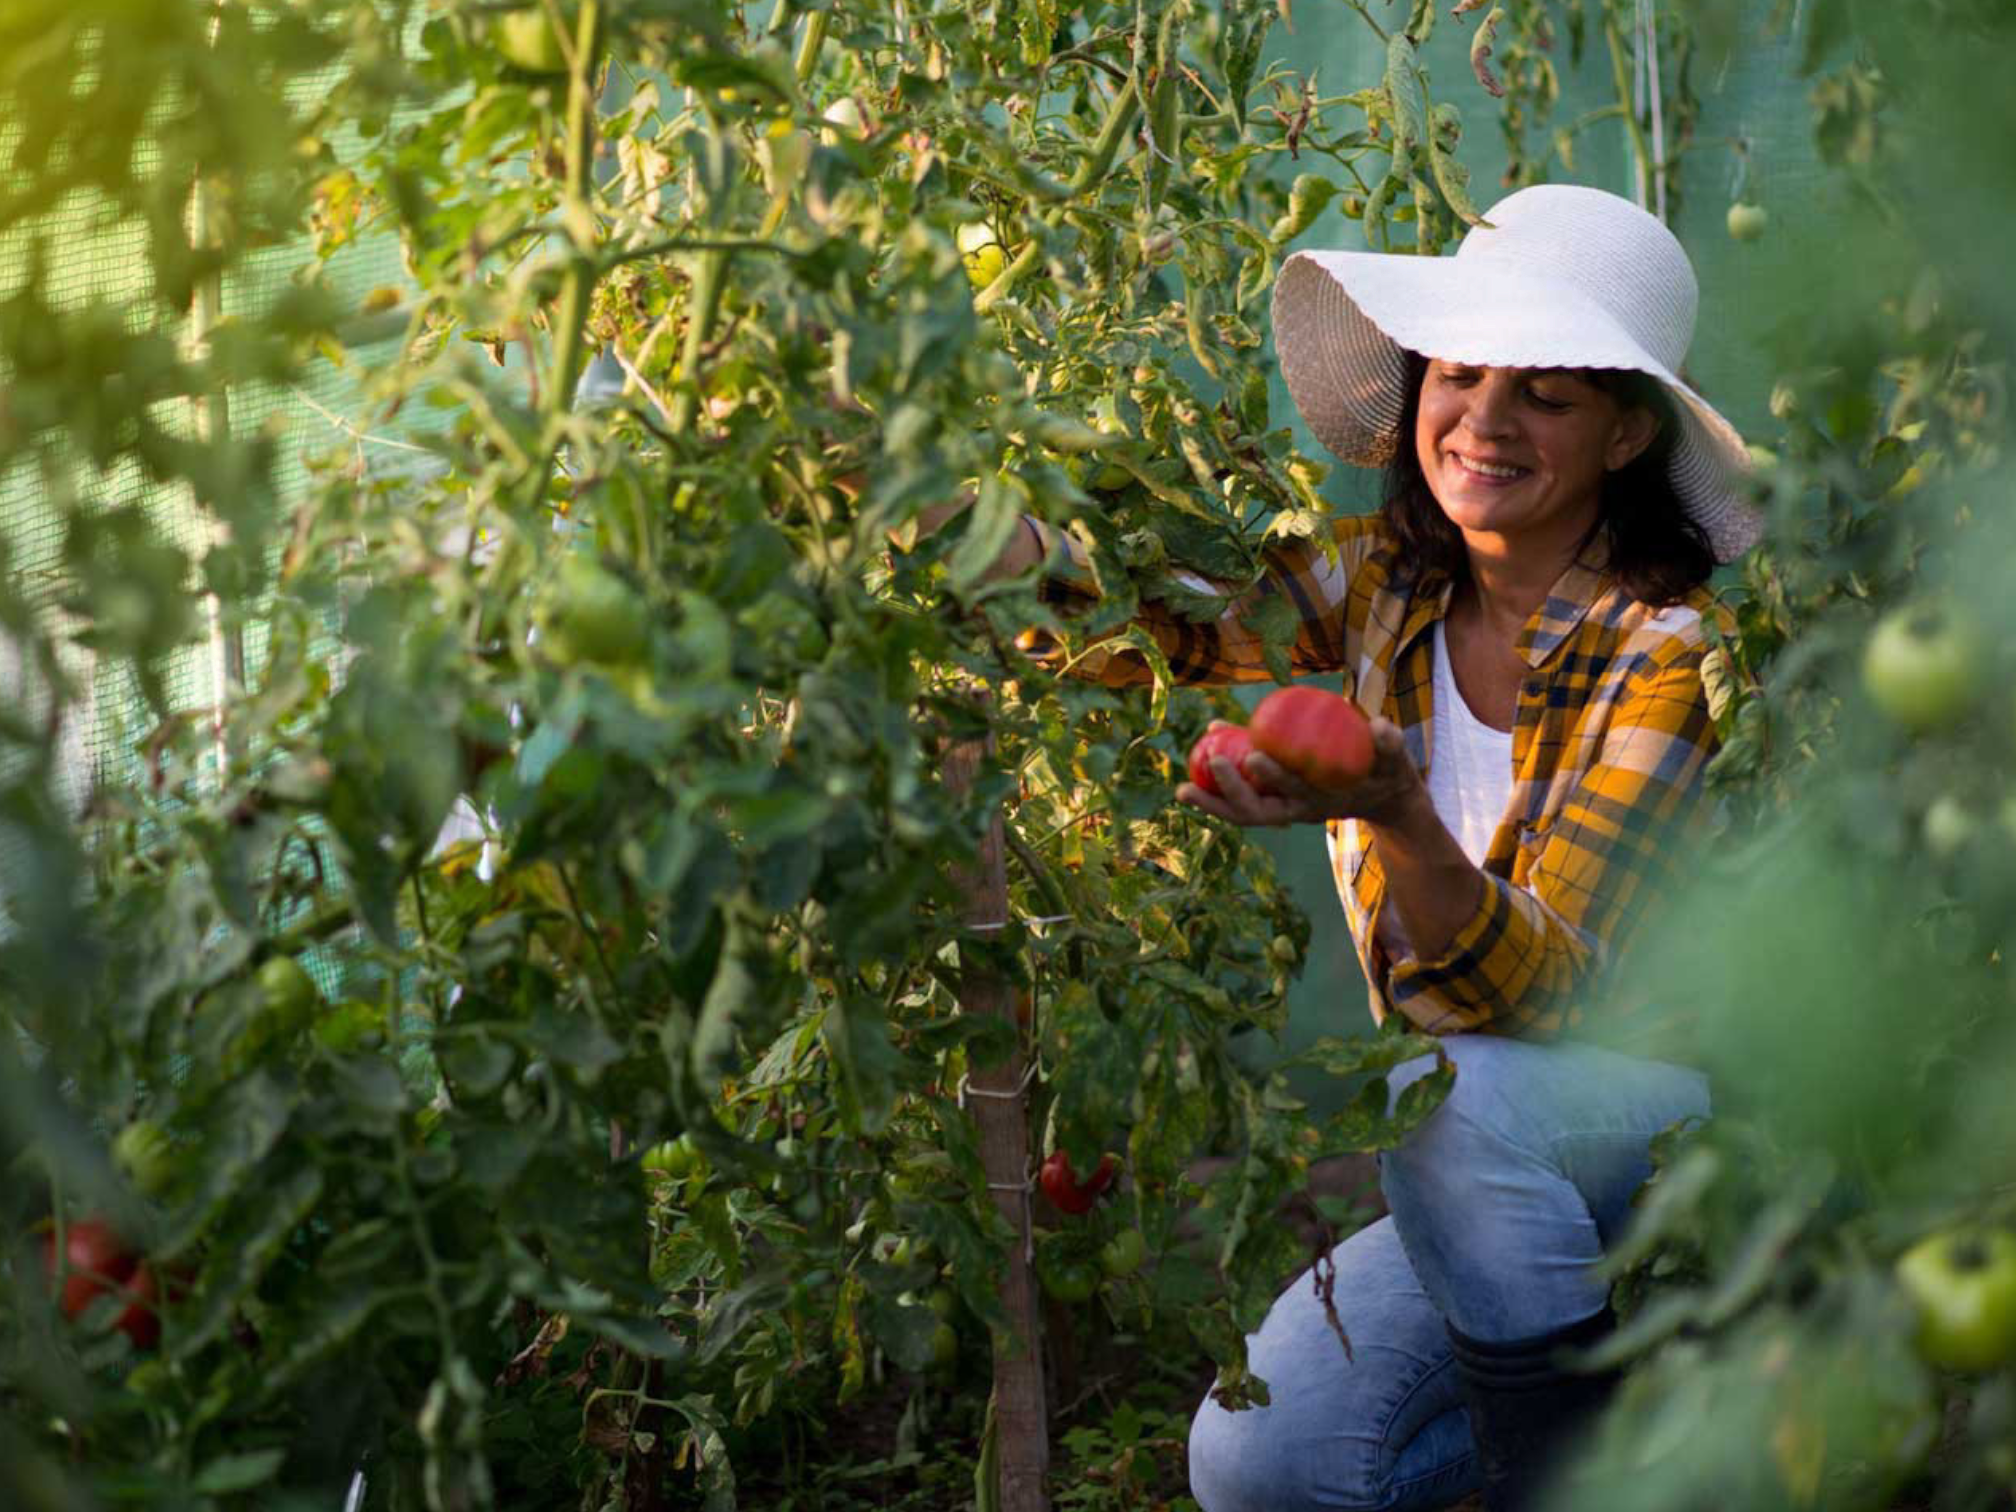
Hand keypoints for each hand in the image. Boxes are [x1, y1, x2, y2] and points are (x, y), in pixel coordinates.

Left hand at [1175, 716, 1422, 828]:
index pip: (1293, 793)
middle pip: (1257, 812)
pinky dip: (1221, 781)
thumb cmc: (1387, 775)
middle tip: (1209, 761)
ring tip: (1181, 790)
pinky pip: (1243, 797)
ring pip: (1243, 814)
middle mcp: (1298, 812)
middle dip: (1229, 793)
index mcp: (1323, 803)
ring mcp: (1284, 811)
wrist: (1382, 798)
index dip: (1272, 777)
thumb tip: (1381, 727)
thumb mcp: (1396, 763)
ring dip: (1212, 803)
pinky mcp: (1275, 803)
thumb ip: (1390, 747)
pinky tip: (1207, 745)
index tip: (1252, 754)